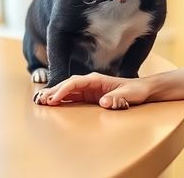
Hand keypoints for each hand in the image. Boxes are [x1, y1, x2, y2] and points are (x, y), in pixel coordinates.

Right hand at [33, 72, 149, 109]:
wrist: (143, 89)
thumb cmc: (136, 90)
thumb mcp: (129, 95)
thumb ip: (117, 98)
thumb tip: (103, 102)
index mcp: (96, 79)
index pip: (75, 83)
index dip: (63, 90)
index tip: (54, 100)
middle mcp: (90, 82)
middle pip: (67, 85)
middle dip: (53, 92)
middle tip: (39, 101)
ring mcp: (89, 88)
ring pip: (67, 90)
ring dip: (54, 95)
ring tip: (40, 102)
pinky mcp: (89, 95)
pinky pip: (72, 96)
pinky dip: (61, 99)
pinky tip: (52, 104)